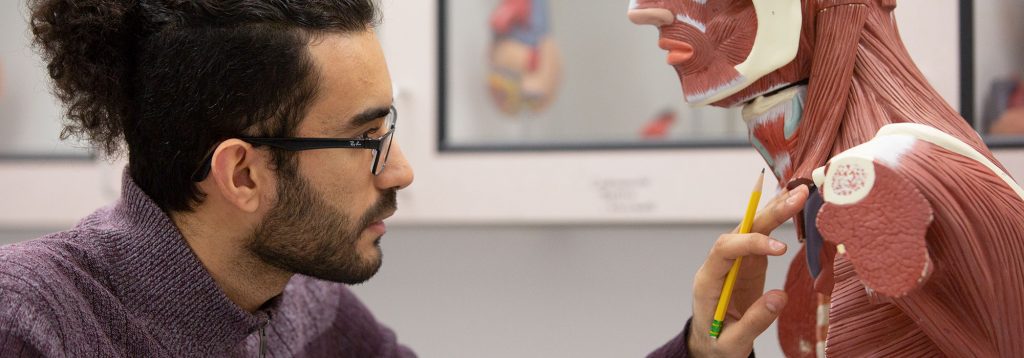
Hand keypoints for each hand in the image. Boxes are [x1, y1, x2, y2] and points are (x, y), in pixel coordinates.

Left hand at [688, 184, 808, 356]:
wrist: (711, 344)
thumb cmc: (717, 343)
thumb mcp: (732, 341)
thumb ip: (754, 321)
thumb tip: (780, 297)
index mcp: (708, 280)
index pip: (724, 250)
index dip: (751, 244)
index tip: (780, 250)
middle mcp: (720, 264)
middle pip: (740, 231)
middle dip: (767, 214)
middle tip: (796, 198)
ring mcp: (735, 262)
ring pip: (752, 230)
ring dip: (774, 212)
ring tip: (800, 195)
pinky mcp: (748, 264)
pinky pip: (761, 238)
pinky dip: (776, 223)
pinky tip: (792, 208)